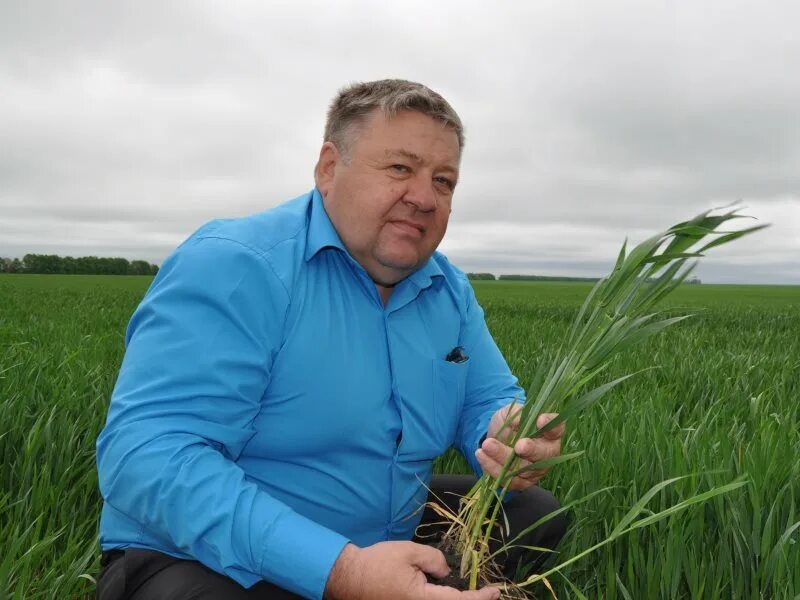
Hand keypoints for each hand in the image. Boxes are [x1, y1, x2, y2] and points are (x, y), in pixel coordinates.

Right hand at [325, 541, 499, 599]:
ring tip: (468, 590)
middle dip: (469, 599)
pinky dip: (441, 598)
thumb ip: (433, 559)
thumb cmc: (377, 564)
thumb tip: (446, 571)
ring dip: (454, 598)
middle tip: (486, 591)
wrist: (348, 578)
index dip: (480, 598)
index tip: (495, 591)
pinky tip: (445, 590)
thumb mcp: (408, 552)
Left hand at [476, 404, 565, 490]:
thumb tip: (519, 422)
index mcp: (549, 433)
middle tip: (518, 446)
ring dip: (503, 458)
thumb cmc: (509, 424)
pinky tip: (481, 456)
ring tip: (487, 445)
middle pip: (543, 454)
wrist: (496, 439)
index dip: (551, 425)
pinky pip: (509, 480)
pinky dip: (493, 468)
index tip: (540, 419)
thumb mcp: (511, 412)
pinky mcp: (521, 482)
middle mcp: (547, 453)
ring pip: (522, 469)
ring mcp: (535, 471)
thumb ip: (517, 415)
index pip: (556, 429)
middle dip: (531, 450)